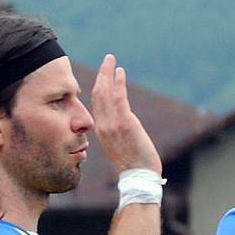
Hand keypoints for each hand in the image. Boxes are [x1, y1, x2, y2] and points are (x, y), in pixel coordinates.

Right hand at [90, 54, 161, 173]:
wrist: (139, 176)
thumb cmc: (133, 163)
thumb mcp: (119, 146)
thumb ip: (117, 132)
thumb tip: (124, 124)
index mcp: (100, 131)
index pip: (96, 104)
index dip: (98, 86)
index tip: (103, 75)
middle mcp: (102, 125)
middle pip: (97, 94)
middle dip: (102, 74)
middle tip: (106, 59)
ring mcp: (112, 124)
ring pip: (105, 92)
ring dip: (108, 73)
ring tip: (110, 59)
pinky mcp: (124, 122)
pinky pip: (118, 96)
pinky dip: (118, 82)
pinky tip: (120, 71)